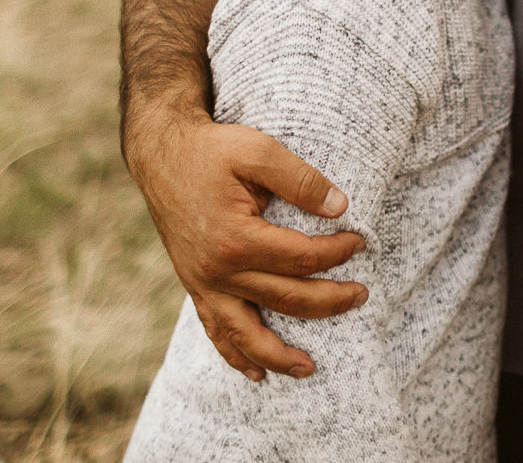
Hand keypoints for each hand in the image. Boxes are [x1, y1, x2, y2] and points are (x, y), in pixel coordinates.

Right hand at [128, 106, 367, 380]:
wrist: (161, 154)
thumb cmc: (212, 150)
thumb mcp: (257, 150)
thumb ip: (300, 180)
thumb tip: (340, 207)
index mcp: (236, 239)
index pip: (300, 259)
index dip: (335, 253)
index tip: (359, 242)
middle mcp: (217, 271)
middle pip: (284, 299)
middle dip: (328, 301)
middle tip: (360, 296)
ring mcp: (203, 284)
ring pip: (244, 333)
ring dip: (278, 355)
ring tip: (309, 368)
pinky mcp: (194, 286)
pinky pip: (215, 330)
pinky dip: (234, 354)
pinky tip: (255, 373)